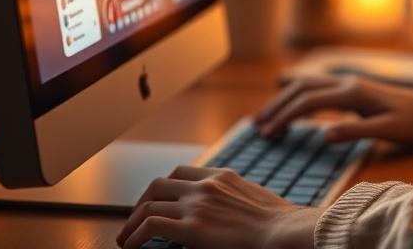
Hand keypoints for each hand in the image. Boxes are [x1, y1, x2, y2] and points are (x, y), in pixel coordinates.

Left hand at [116, 166, 320, 248]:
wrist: (286, 232)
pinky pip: (150, 226)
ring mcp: (197, 205)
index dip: (165, 187)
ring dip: (132, 221)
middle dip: (142, 201)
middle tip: (136, 219)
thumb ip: (234, 200)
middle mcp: (206, 186)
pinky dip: (135, 236)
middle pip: (160, 184)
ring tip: (126, 238)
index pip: (182, 172)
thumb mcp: (255, 201)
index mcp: (222, 176)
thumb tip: (227, 213)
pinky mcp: (192, 228)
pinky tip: (131, 247)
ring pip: (149, 203)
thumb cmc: (280, 224)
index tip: (158, 200)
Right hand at [254, 75, 412, 142]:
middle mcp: (347, 84)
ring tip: (266, 118)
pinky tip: (292, 111)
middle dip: (277, 106)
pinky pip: (318, 90)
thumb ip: (356, 133)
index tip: (267, 133)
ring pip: (308, 86)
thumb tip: (323, 135)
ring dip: (285, 100)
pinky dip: (299, 98)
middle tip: (257, 126)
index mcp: (353, 93)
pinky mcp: (353, 90)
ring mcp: (349, 84)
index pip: (308, 102)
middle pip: (301, 88)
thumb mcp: (389, 132)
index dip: (285, 117)